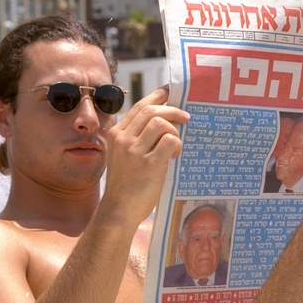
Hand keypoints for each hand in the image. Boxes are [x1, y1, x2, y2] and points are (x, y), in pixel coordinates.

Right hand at [103, 85, 189, 223]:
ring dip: (175, 132)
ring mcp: (135, 151)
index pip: (139, 107)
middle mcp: (123, 139)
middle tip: (185, 117)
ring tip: (175, 147)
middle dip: (172, 110)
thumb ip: (134, 139)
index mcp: (116, 134)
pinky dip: (177, 145)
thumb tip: (159, 122)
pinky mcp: (149, 163)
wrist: (119, 210)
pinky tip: (174, 156)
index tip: (169, 91)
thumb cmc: (125, 185)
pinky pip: (170, 141)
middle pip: (152, 111)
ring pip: (162, 124)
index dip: (157, 97)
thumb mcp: (122, 156)